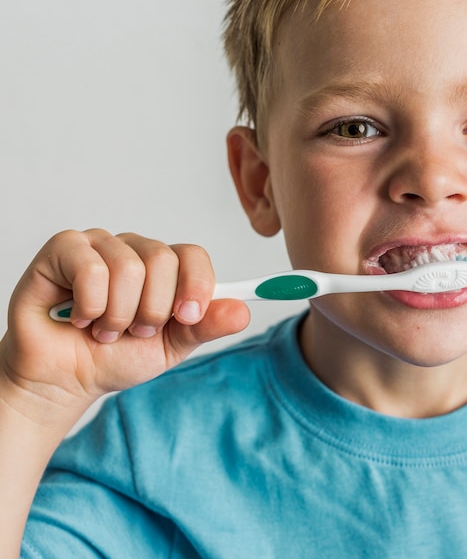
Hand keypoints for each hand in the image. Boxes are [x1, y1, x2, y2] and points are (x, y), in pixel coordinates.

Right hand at [0, 229, 249, 419]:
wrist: (67, 379)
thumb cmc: (116, 357)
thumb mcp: (171, 347)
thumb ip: (205, 326)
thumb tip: (243, 311)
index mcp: (165, 269)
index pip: (193, 255)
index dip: (197, 285)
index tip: (187, 317)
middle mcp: (135, 250)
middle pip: (163, 259)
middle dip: (152, 311)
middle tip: (134, 331)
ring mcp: (100, 245)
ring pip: (129, 268)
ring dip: (118, 315)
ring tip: (105, 329)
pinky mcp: (65, 249)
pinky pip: (92, 269)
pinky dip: (90, 307)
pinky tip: (80, 319)